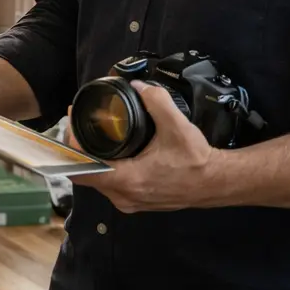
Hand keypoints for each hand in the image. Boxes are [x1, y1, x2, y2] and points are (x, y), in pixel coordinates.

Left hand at [67, 81, 218, 212]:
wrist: (216, 183)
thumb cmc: (196, 160)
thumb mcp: (177, 126)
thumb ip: (156, 101)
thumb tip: (138, 86)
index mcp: (128, 180)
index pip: (83, 170)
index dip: (72, 148)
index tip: (73, 124)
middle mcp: (124, 197)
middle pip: (86, 176)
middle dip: (79, 150)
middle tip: (80, 124)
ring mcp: (130, 203)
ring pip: (98, 182)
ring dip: (91, 161)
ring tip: (91, 135)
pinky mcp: (137, 202)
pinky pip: (111, 186)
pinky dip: (105, 169)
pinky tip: (108, 152)